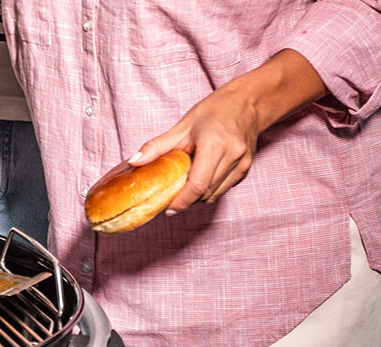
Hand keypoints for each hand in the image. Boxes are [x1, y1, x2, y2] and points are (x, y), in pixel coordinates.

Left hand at [129, 86, 262, 213]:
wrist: (247, 103)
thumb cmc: (214, 111)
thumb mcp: (182, 126)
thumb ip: (157, 146)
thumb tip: (133, 161)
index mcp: (214, 144)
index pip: (197, 185)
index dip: (181, 201)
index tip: (168, 208)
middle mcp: (232, 155)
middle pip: (205, 193)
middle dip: (186, 200)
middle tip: (170, 199)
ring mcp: (243, 164)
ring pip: (215, 194)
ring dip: (198, 197)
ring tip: (184, 188)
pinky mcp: (247, 168)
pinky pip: (224, 188)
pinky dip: (210, 190)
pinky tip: (200, 179)